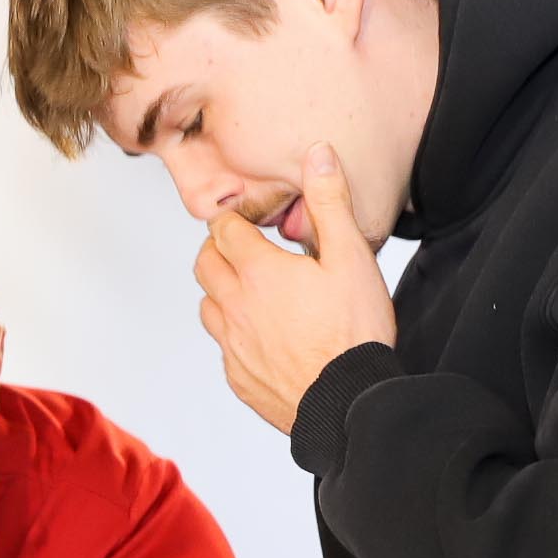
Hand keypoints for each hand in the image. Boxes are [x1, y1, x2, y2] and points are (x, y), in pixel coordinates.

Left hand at [191, 142, 394, 433]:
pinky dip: (234, 334)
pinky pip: (222, 347)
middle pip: (204, 263)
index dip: (235, 218)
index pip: (224, 229)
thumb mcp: (351, 256)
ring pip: (207, 305)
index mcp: (258, 271)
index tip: (250, 220)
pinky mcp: (238, 378)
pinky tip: (261, 335)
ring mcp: (233, 345)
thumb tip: (317, 155)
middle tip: (246, 249)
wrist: (348, 402)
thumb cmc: (353, 333)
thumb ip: (329, 202)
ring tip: (252, 291)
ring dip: (221, 291)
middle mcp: (235, 306)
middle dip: (220, 249)